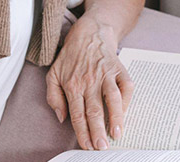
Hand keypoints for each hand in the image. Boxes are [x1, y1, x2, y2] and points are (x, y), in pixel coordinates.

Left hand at [45, 14, 133, 149]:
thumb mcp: (53, 74)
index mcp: (72, 84)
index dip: (82, 131)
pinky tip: (125, 114)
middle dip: (98, 131)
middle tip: (101, 147)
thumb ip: (53, 97)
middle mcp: (89, 80)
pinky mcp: (119, 69)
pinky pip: (126, 88)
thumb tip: (62, 118)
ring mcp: (106, 74)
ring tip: (117, 134)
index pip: (77, 113)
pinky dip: (127, 101)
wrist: (89, 33)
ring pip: (112, 99)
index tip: (86, 146)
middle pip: (94, 110)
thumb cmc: (70, 57)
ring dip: (115, 118)